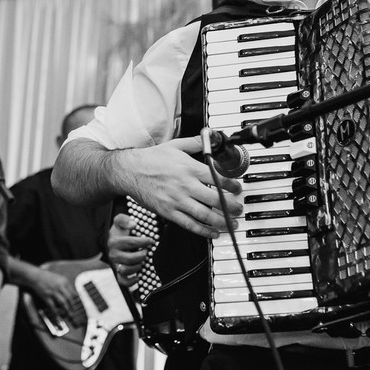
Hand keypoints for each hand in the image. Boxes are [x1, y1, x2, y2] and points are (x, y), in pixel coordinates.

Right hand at [31, 269, 79, 322]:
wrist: (36, 276)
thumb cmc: (47, 277)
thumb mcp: (59, 278)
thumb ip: (65, 285)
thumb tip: (72, 294)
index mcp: (64, 281)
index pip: (73, 293)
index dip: (75, 301)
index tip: (76, 305)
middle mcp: (60, 286)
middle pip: (69, 298)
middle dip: (72, 307)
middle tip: (73, 313)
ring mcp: (53, 291)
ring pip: (63, 302)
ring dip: (66, 310)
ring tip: (68, 315)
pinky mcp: (46, 296)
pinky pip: (52, 305)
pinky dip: (55, 311)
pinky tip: (57, 316)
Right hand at [108, 211, 153, 287]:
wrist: (111, 242)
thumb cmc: (119, 232)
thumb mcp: (119, 221)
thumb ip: (124, 220)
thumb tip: (133, 224)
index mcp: (114, 242)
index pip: (130, 242)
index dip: (143, 241)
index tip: (151, 240)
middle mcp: (113, 255)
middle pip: (130, 258)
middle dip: (142, 254)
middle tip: (147, 251)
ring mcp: (115, 264)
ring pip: (126, 270)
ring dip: (137, 266)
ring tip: (143, 261)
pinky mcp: (118, 272)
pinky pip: (123, 281)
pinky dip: (131, 281)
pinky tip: (139, 276)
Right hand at [119, 137, 241, 238]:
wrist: (130, 171)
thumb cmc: (151, 159)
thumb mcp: (175, 145)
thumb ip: (195, 142)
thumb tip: (209, 136)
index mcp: (189, 168)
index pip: (217, 179)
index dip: (231, 185)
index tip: (238, 189)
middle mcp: (185, 185)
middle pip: (215, 200)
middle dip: (231, 206)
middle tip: (239, 209)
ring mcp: (177, 200)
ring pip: (205, 215)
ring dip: (222, 221)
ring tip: (232, 223)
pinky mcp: (168, 212)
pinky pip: (189, 224)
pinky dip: (203, 231)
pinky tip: (213, 233)